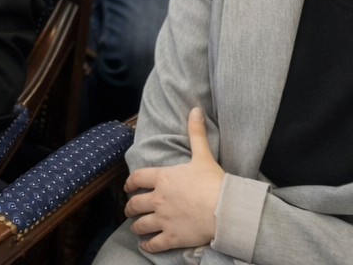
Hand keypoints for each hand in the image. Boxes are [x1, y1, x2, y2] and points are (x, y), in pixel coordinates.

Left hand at [124, 107, 224, 253]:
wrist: (224, 210)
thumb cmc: (213, 182)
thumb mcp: (203, 155)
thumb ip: (196, 133)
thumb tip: (195, 109)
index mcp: (163, 178)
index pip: (137, 178)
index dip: (130, 183)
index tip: (128, 187)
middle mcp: (158, 199)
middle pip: (135, 204)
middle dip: (130, 207)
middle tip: (130, 209)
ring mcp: (162, 220)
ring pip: (140, 225)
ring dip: (135, 226)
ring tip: (135, 227)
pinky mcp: (171, 237)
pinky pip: (152, 244)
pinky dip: (146, 245)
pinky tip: (145, 244)